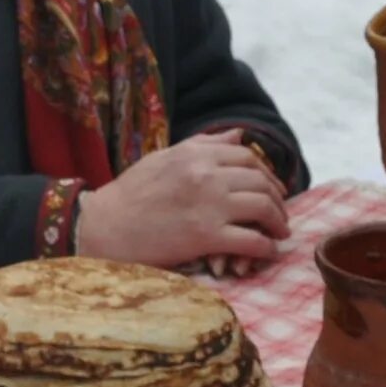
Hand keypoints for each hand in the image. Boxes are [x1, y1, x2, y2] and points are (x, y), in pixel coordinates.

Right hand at [75, 137, 288, 271]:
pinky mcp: (207, 237)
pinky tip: (268, 252)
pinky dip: (266, 248)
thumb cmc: (131, 193)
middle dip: (278, 199)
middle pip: (261, 182)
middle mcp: (207, 175)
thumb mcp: (165, 157)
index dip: (267, 173)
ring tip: (279, 233)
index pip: (247, 157)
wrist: (105, 226)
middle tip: (280, 213)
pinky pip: (252, 241)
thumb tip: (239, 135)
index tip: (272, 187)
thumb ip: (204, 145)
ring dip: (278, 222)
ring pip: (263, 208)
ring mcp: (209, 206)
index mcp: (196, 154)